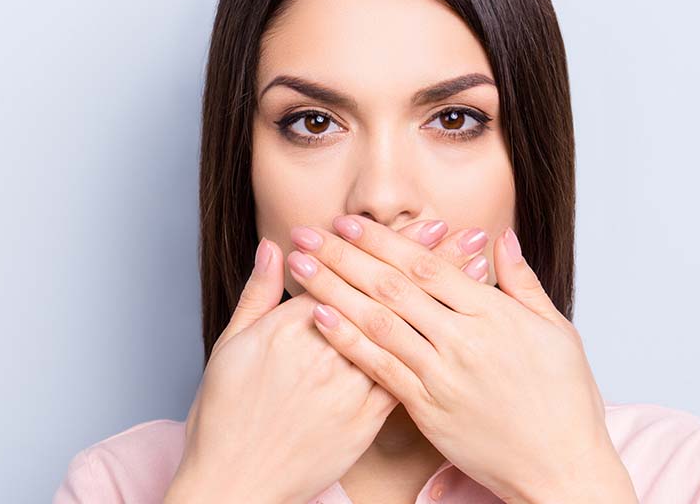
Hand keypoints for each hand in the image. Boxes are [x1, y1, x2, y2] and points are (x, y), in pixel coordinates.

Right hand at [168, 220, 490, 503]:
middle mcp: (324, 355)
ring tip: (475, 272)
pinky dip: (433, 349)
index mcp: (289, 330)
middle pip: (384, 297)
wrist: (235, 484)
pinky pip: (402, 380)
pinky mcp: (361, 422)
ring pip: (402, 334)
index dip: (388, 246)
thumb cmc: (225, 416)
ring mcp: (346, 390)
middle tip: (464, 232)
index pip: (347, 273)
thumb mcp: (229, 347)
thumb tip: (272, 249)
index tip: (422, 223)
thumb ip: (257, 294)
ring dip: (442, 300)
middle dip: (428, 261)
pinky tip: (457, 330)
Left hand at [287, 215, 637, 503]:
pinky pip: (380, 369)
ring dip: (334, 291)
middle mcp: (463, 340)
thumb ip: (522, 283)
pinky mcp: (428, 409)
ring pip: (377, 323)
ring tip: (301, 267)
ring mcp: (442, 376)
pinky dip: (349, 341)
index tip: (350, 222)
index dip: (383, 240)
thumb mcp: (557, 331)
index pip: (426, 266)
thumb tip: (501, 239)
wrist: (560, 467)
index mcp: (494, 315)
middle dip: (344, 256)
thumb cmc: (565, 400)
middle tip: (308, 232)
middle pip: (392, 287)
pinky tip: (321, 319)